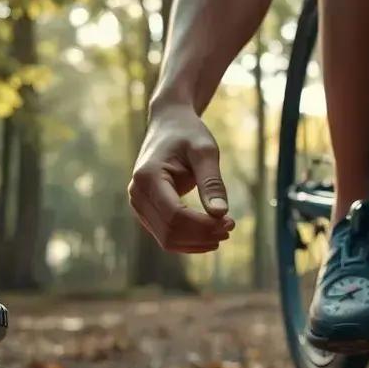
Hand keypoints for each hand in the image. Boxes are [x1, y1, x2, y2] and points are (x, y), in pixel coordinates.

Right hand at [128, 104, 235, 253]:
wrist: (169, 125)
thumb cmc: (188, 134)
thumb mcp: (205, 151)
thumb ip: (212, 182)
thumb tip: (221, 213)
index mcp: (148, 177)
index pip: (175, 216)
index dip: (203, 226)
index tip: (230, 222)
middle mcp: (137, 194)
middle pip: (170, 231)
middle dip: (202, 235)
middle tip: (231, 226)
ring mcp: (138, 205)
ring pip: (167, 239)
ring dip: (196, 243)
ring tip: (224, 231)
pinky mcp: (146, 211)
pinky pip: (166, 235)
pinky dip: (189, 241)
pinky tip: (210, 234)